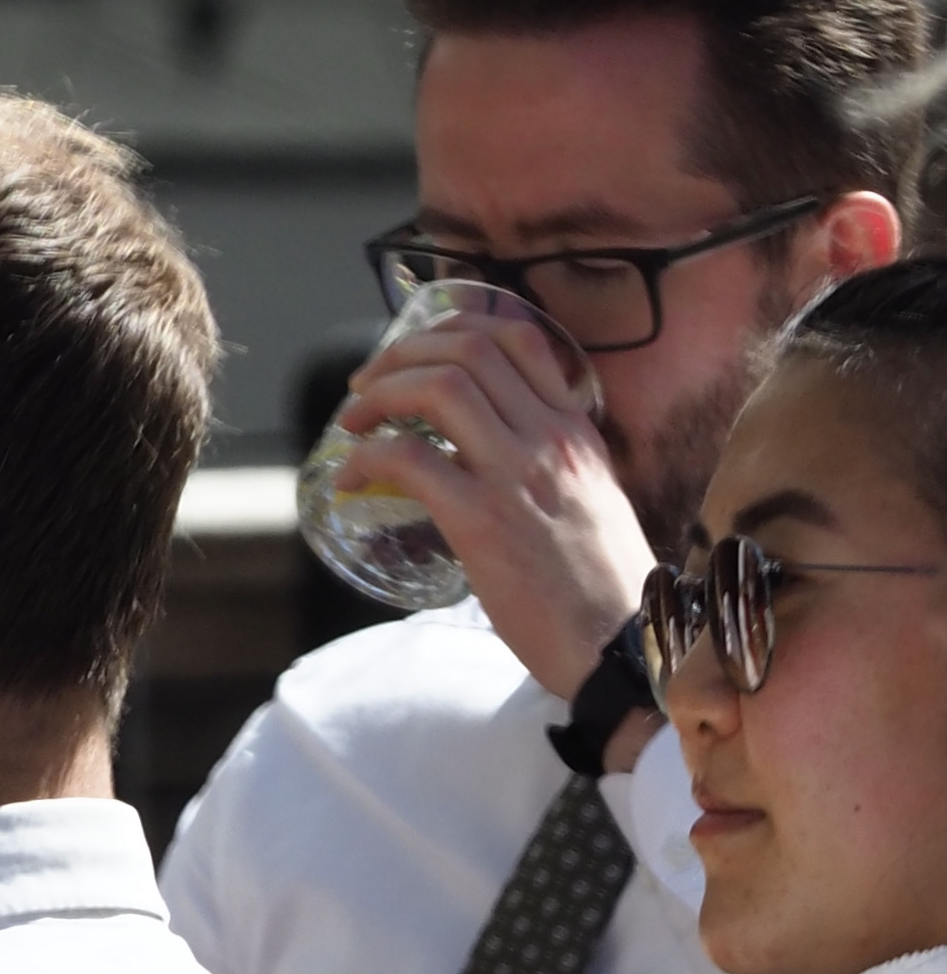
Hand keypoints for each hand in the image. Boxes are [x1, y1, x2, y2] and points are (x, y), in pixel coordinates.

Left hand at [327, 311, 649, 693]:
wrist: (622, 642)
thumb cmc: (598, 585)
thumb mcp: (586, 500)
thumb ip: (544, 468)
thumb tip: (477, 461)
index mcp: (575, 429)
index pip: (520, 339)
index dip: (453, 331)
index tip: (414, 357)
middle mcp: (550, 438)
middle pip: (469, 350)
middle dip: (401, 355)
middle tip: (364, 386)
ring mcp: (518, 475)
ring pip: (440, 388)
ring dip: (379, 395)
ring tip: (352, 424)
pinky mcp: (482, 521)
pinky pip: (409, 460)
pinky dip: (366, 459)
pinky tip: (351, 481)